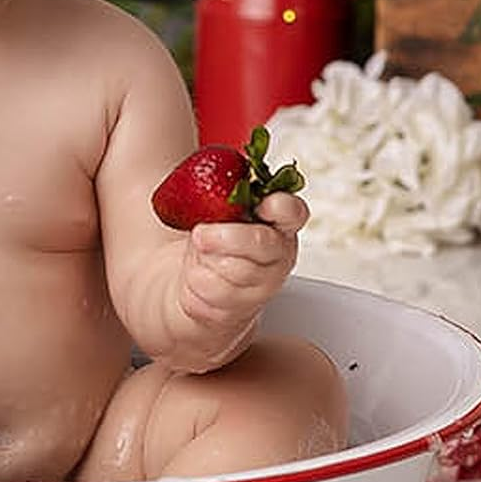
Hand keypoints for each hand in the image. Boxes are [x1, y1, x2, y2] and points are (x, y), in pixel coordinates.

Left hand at [176, 191, 306, 341]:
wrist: (187, 285)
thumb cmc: (209, 240)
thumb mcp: (217, 209)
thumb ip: (227, 192)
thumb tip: (222, 169)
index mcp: (277, 225)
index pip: (293, 212)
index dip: (280, 207)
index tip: (261, 204)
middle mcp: (276, 257)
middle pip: (263, 245)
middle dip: (228, 237)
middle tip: (201, 233)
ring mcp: (260, 287)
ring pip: (237, 271)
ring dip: (206, 259)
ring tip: (199, 254)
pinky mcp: (236, 312)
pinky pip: (214, 293)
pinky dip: (195, 280)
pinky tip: (195, 277)